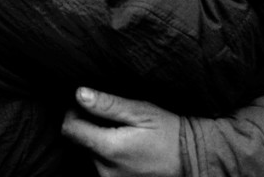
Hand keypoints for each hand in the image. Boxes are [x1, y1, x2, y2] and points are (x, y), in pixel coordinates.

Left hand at [62, 88, 182, 176]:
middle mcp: (105, 170)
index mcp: (109, 149)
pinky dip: (108, 153)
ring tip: (122, 131)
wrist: (194, 160)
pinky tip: (126, 145)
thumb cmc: (170, 133)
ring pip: (90, 153)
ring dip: (99, 140)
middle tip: (111, 116)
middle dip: (88, 125)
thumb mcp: (141, 112)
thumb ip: (108, 104)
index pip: (69, 129)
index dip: (72, 112)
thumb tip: (79, 94)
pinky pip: (102, 165)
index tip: (85, 103)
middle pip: (79, 141)